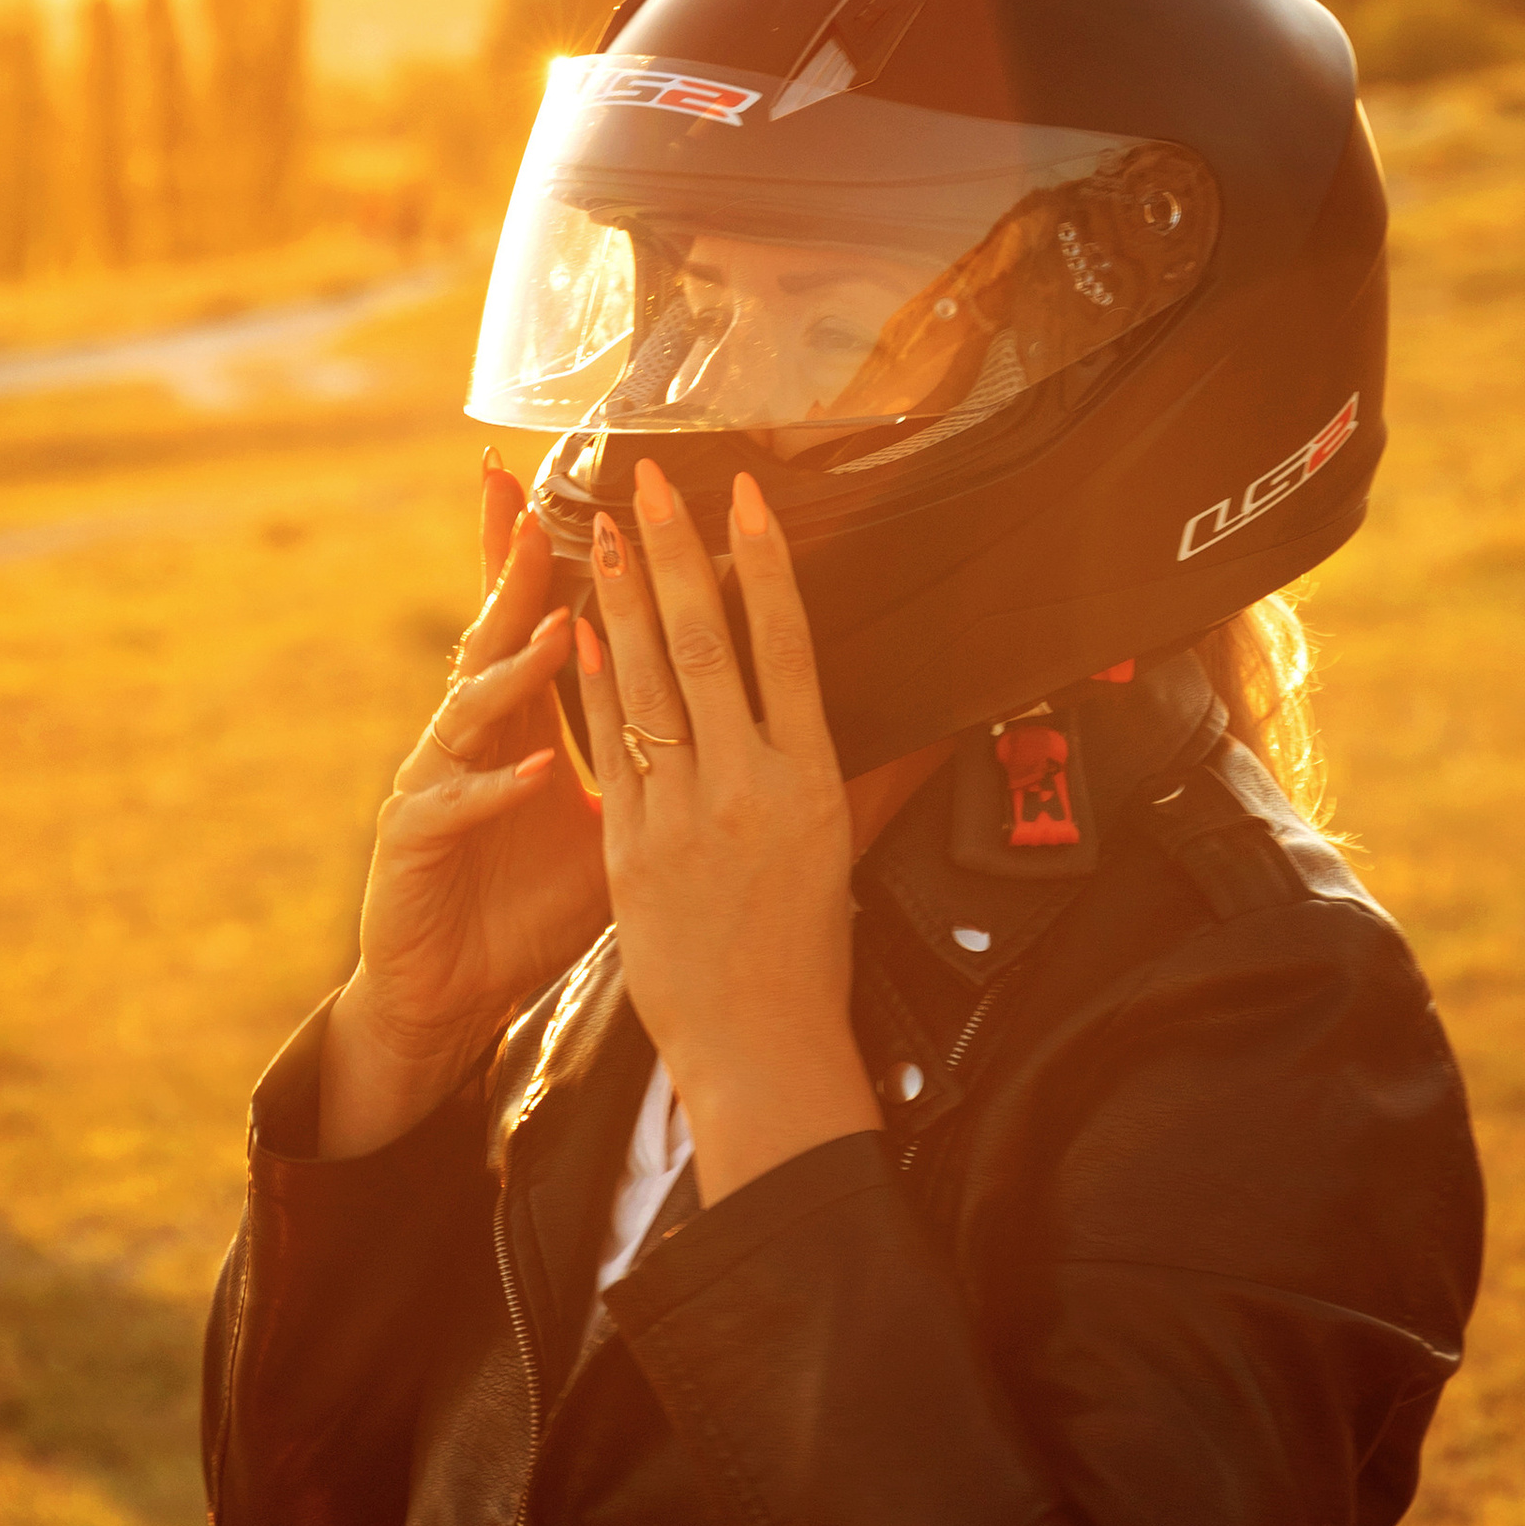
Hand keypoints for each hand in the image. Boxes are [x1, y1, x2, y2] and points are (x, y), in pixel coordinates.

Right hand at [321, 459, 610, 1155]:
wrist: (454, 986)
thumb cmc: (535, 901)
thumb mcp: (621, 823)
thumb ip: (668, 762)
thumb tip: (765, 721)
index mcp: (522, 720)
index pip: (536, 618)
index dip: (544, 553)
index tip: (573, 486)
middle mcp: (474, 735)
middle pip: (494, 633)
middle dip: (512, 565)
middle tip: (537, 503)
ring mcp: (436, 781)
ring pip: (472, 706)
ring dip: (521, 665)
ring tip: (566, 626)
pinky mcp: (414, 842)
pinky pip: (454, 807)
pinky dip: (494, 789)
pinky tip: (532, 773)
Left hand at [574, 458, 880, 1204]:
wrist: (757, 1043)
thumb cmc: (812, 948)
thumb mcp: (852, 847)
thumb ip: (888, 773)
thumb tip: (947, 715)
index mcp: (812, 778)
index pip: (787, 645)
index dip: (763, 564)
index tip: (742, 497)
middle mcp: (746, 785)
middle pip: (705, 644)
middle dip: (673, 555)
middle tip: (648, 482)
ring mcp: (682, 814)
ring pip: (646, 684)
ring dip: (619, 599)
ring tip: (601, 531)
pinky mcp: (630, 847)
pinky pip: (609, 746)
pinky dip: (592, 683)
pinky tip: (577, 630)